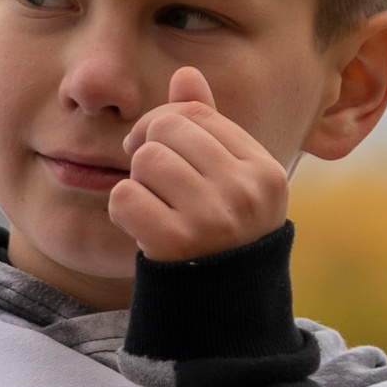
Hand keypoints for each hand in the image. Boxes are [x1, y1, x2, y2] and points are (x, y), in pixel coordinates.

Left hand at [110, 67, 290, 260]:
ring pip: (145, 160)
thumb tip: (186, 74)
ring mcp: (212, 219)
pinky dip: (123, 209)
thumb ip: (210, 127)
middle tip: (148, 177)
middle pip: (166, 130)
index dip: (166, 123)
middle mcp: (244, 191)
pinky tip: (141, 226)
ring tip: (154, 206)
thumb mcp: (230, 181)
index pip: (198, 114)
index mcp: (263, 170)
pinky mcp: (176, 244)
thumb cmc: (223, 237)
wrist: (221, 312)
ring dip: (137, 182)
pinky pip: (125, 197)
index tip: (158, 147)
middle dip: (148, 148)